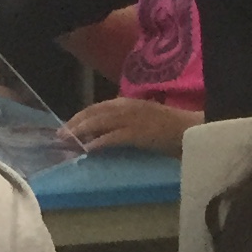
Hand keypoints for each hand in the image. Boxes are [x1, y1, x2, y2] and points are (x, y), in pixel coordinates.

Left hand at [63, 96, 198, 153]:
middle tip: (61, 134)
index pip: (98, 106)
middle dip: (75, 123)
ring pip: (99, 123)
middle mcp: (126, 107)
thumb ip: (126, 123)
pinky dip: (98, 142)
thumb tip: (105, 133)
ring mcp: (131, 119)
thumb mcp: (145, 119)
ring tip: (68, 141)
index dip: (81, 115)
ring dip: (81, 132)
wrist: (191, 132)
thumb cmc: (171, 128)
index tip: (68, 125)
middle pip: (94, 112)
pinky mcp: (136, 133)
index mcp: (128, 102)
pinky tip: (88, 149)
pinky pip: (112, 137)